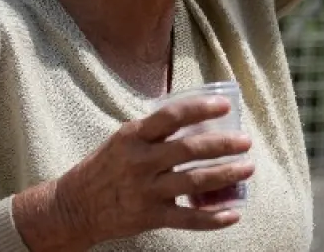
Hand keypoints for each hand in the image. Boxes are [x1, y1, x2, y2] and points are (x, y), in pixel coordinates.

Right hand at [53, 97, 253, 245]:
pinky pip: (187, 219)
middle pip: (189, 150)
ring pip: (194, 182)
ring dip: (225, 175)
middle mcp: (141, 162)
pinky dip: (213, 219)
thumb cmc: (105, 167)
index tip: (225, 105)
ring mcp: (146, 191)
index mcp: (134, 136)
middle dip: (222, 144)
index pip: (171, 116)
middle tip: (246, 141)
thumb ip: (153, 131)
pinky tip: (233, 214)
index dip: (200, 108)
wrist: (75, 206)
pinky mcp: (150, 217)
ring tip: (247, 168)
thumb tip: (193, 116)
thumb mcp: (123, 139)